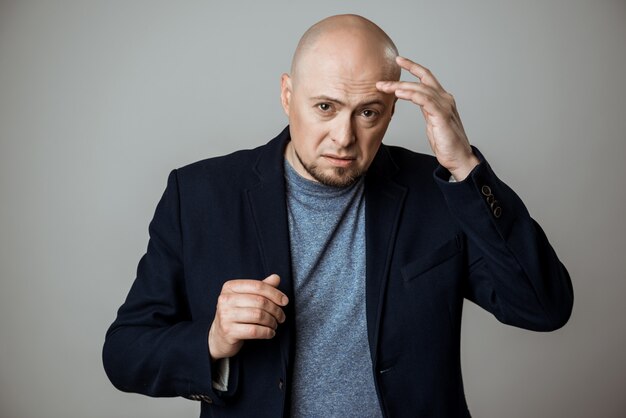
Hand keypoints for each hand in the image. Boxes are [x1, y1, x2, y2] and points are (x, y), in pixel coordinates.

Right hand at [208, 274, 287, 359]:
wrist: (219, 336)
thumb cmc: (236, 314)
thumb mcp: (246, 297)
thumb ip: (261, 288)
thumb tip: (276, 277)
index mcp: (230, 287)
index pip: (258, 286)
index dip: (275, 293)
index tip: (285, 301)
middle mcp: (225, 299)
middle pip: (260, 301)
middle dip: (276, 310)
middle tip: (281, 317)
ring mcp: (225, 315)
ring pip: (258, 316)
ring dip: (272, 321)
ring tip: (275, 324)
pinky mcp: (228, 331)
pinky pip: (254, 330)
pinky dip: (267, 332)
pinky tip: (270, 333)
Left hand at [376, 56, 479, 179]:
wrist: (459, 158)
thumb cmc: (446, 143)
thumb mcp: (432, 122)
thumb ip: (426, 110)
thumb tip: (416, 103)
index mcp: (442, 99)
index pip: (427, 77)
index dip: (413, 67)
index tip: (399, 60)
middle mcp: (445, 99)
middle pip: (421, 81)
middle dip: (400, 78)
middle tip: (381, 81)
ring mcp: (445, 106)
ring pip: (420, 89)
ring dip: (400, 87)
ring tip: (384, 87)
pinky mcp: (442, 115)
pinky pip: (425, 100)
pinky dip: (411, 95)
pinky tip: (399, 93)